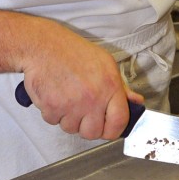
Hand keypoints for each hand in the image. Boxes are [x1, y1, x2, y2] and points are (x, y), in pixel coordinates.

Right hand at [21, 22, 143, 139]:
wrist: (42, 45)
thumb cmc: (72, 51)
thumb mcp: (104, 63)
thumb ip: (121, 87)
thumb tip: (136, 102)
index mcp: (110, 86)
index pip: (119, 122)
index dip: (113, 129)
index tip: (107, 127)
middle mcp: (93, 98)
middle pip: (93, 133)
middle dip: (86, 126)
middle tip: (82, 111)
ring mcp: (72, 104)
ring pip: (71, 129)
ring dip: (68, 119)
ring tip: (66, 98)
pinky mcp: (52, 107)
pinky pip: (53, 122)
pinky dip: (52, 112)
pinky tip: (54, 95)